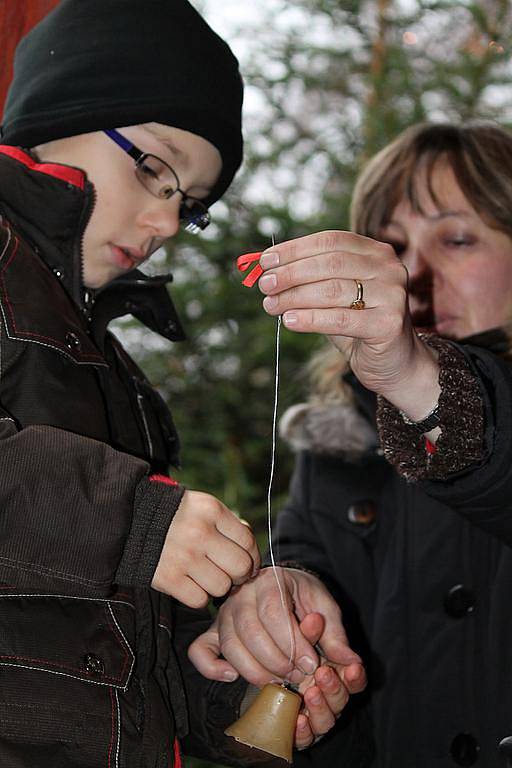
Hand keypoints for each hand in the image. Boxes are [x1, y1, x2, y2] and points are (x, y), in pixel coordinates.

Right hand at [151, 490, 259, 607]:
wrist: (130, 520)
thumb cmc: (175, 515)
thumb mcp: (203, 507)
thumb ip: (228, 524)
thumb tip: (250, 548)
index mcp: (212, 511)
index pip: (248, 541)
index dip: (252, 557)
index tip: (248, 563)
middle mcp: (200, 533)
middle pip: (240, 567)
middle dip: (240, 575)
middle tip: (231, 574)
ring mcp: (184, 557)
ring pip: (222, 587)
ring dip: (218, 586)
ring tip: (207, 576)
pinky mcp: (168, 578)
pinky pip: (200, 600)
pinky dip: (199, 596)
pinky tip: (192, 584)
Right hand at [188, 567, 361, 685]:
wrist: (281, 586)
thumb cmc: (303, 597)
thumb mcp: (325, 606)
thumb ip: (335, 633)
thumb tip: (350, 662)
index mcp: (270, 580)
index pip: (273, 611)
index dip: (292, 641)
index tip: (312, 663)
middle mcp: (241, 594)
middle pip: (249, 630)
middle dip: (277, 660)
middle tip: (298, 675)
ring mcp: (224, 613)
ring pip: (230, 644)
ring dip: (255, 670)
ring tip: (278, 681)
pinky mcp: (213, 631)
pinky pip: (200, 650)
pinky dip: (212, 667)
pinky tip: (233, 676)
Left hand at [258, 231, 439, 418]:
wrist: (395, 363)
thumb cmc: (358, 326)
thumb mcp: (334, 297)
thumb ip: (309, 281)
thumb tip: (267, 272)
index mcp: (376, 253)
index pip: (331, 240)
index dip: (295, 249)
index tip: (265, 260)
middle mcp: (388, 269)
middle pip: (331, 263)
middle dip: (291, 273)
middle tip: (265, 285)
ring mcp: (393, 295)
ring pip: (333, 290)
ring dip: (295, 297)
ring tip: (271, 305)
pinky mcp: (389, 324)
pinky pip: (340, 319)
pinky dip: (310, 319)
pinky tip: (289, 321)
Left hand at [295, 613, 366, 749]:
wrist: (255, 612)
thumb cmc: (291, 606)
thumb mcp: (314, 610)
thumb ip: (331, 633)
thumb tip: (351, 658)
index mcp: (334, 663)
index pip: (354, 678)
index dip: (356, 677)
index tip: (352, 668)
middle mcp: (322, 687)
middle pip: (340, 701)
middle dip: (334, 689)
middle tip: (323, 673)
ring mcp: (306, 705)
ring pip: (324, 722)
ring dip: (320, 709)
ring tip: (311, 693)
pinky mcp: (287, 718)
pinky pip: (300, 735)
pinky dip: (302, 731)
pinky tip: (297, 720)